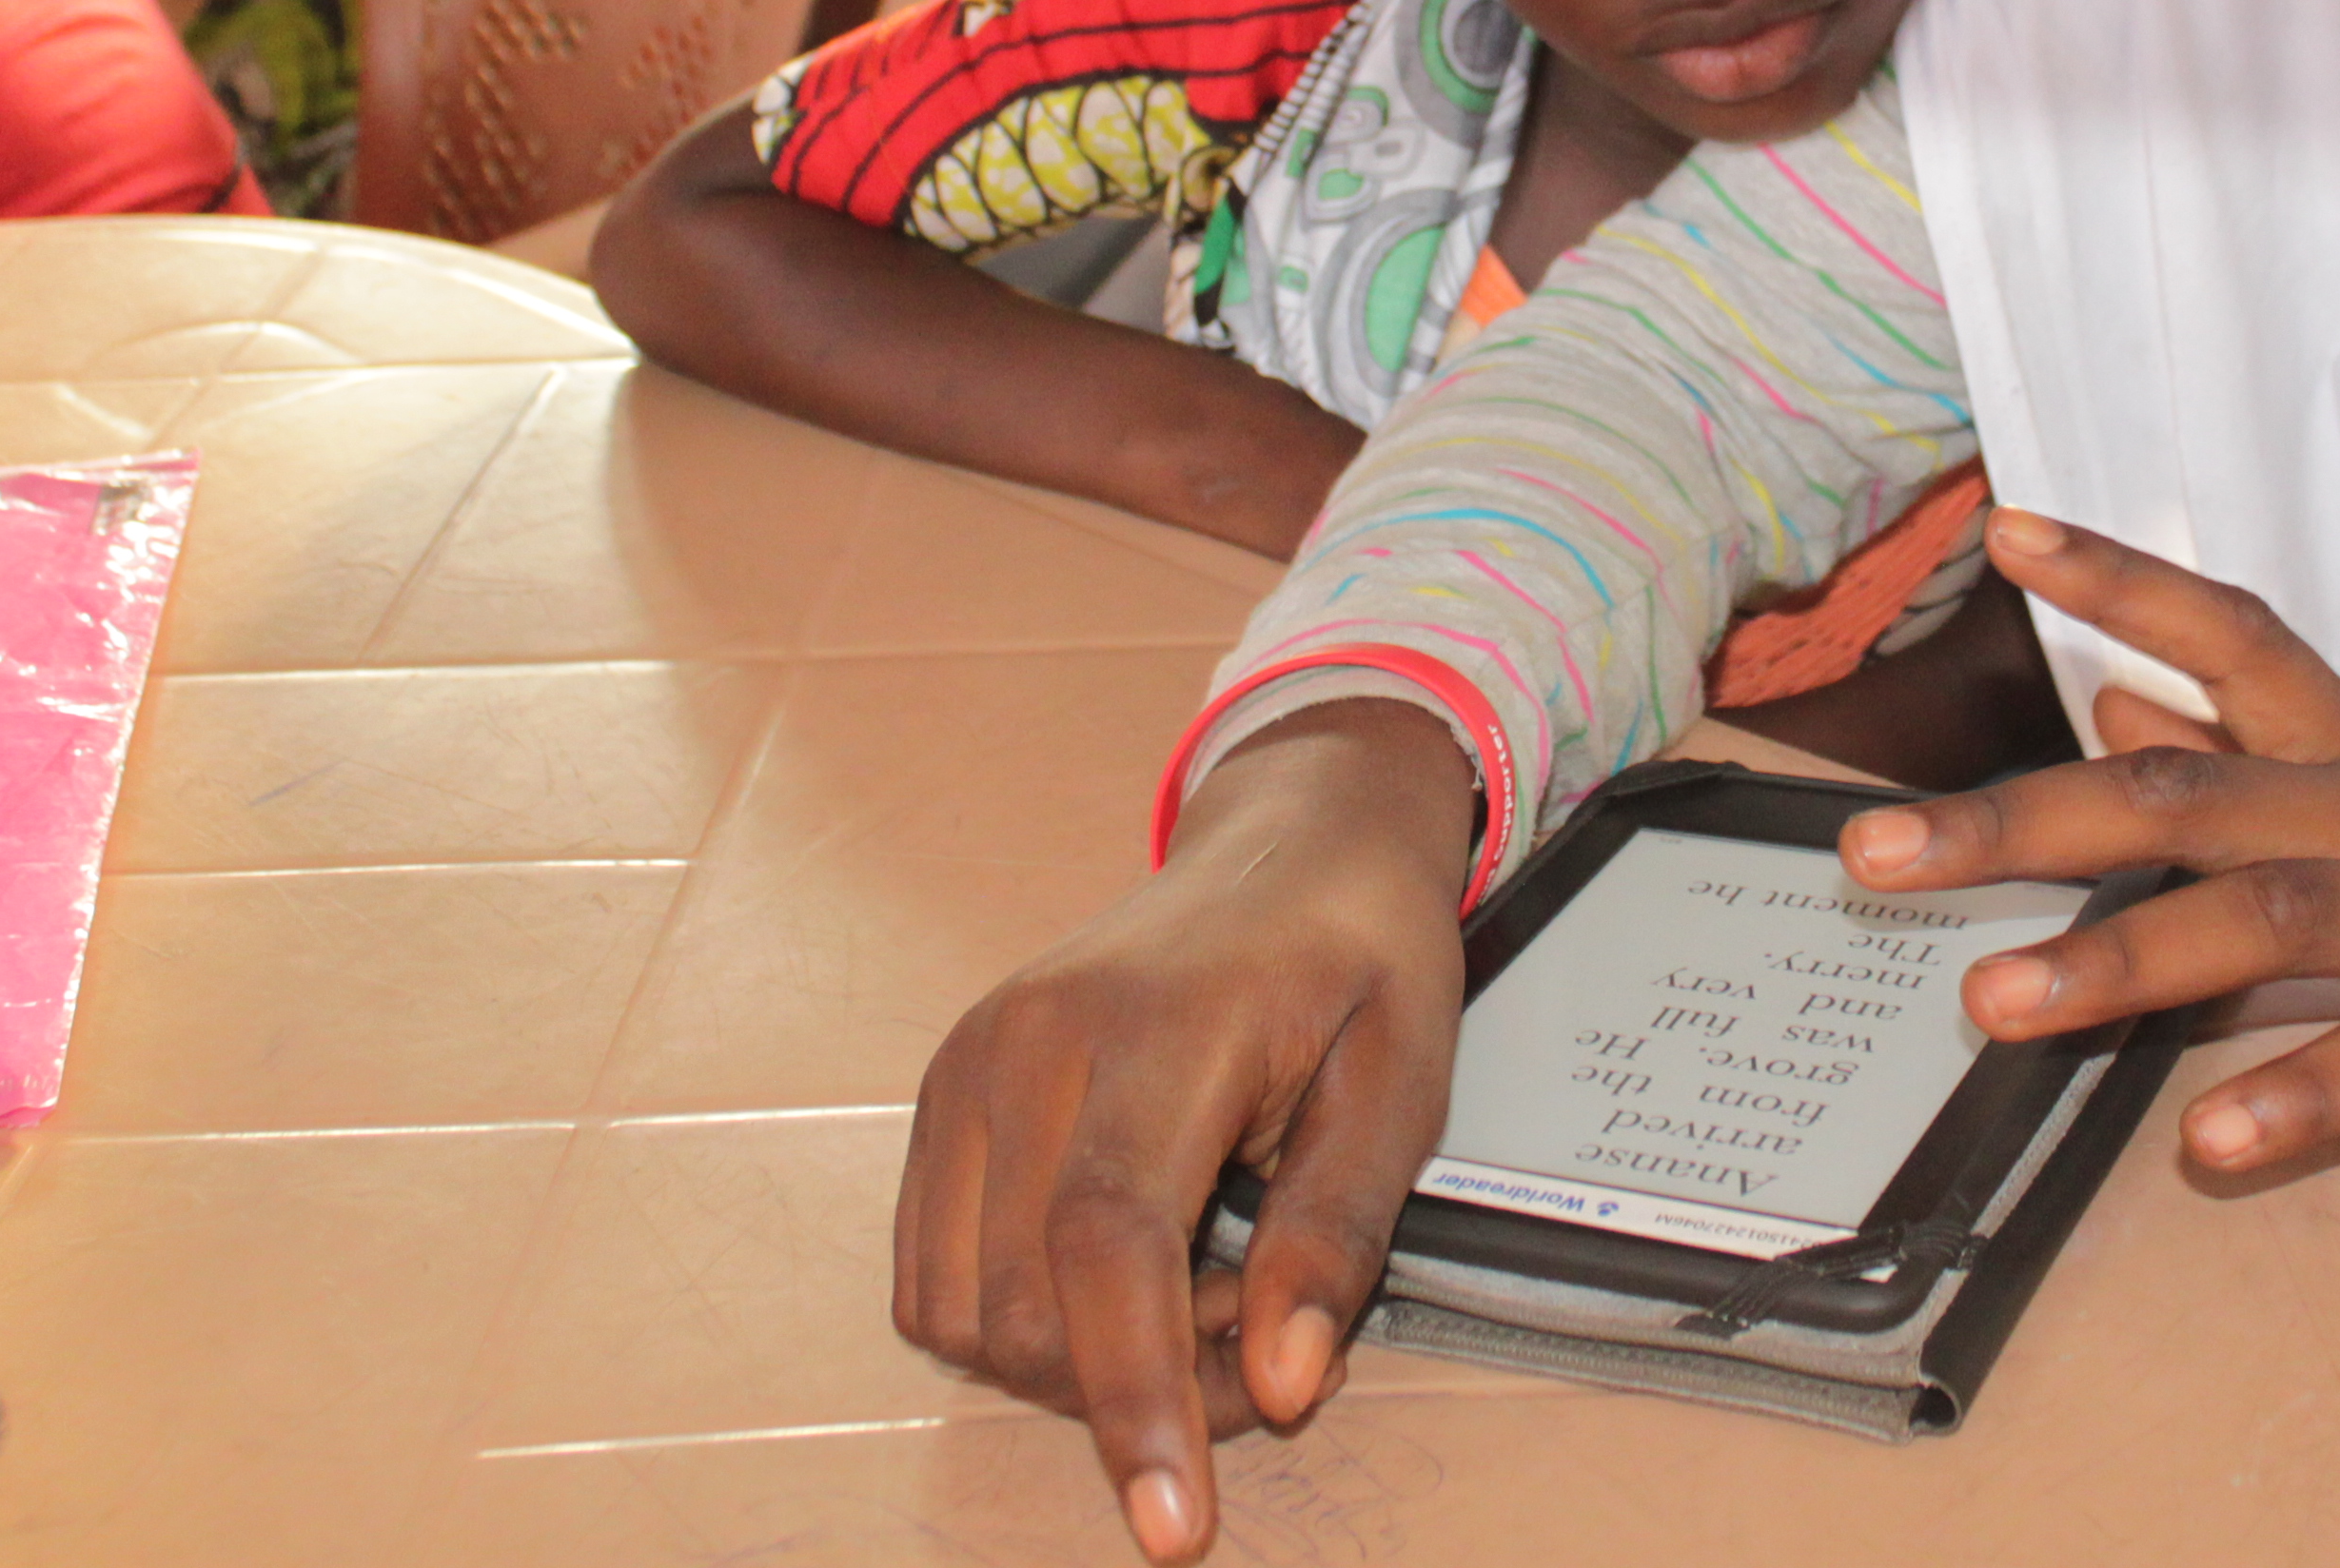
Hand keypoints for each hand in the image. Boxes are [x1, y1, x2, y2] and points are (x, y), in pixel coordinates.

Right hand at [895, 700, 1477, 1562]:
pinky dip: (1021, 1316)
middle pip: (1021, 1303)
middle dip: (1134, 1382)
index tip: (1175, 1527)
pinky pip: (936, 1270)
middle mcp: (1029, 1042)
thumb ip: (1336, 1233)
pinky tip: (1132, 1264)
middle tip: (1261, 1327)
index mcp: (1156, 1026)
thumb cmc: (1360, 952)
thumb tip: (1281, 1385)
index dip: (1134, 1400)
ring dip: (1072, 1356)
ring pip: (959, 1306)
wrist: (1289, 839)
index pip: (1107, 1247)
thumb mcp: (1403, 1080)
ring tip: (1201, 1281)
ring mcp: (969, 1062)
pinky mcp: (946, 1091)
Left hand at [1836, 513, 2339, 1172]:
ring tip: (1992, 1003)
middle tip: (1868, 857)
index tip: (2002, 528)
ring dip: (2121, 963)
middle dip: (2017, 821)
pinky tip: (2214, 1146)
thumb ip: (2271, 749)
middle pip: (2185, 797)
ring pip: (2268, 921)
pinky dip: (2305, 1100)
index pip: (2238, 636)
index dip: (2121, 579)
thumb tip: (2130, 699)